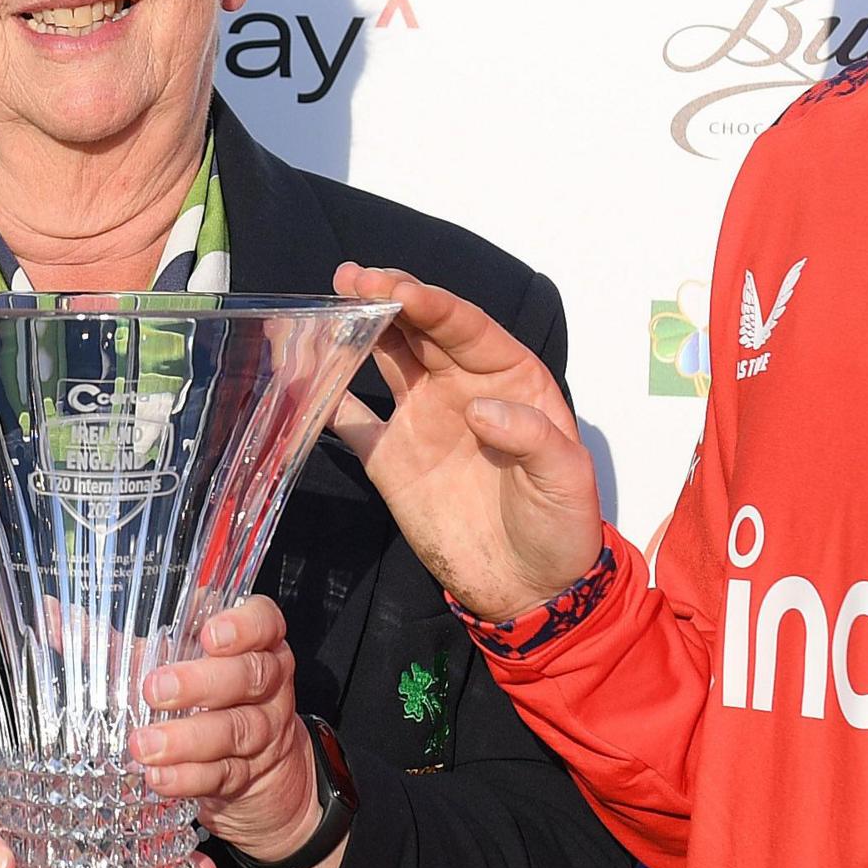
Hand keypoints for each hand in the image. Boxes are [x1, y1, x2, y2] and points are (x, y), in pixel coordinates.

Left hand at [134, 595, 317, 865]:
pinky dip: (188, 777)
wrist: (258, 775)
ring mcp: (263, 732)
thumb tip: (51, 613)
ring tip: (143, 746)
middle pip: (249, 676)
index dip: (243, 626)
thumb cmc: (200, 701)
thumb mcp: (163, 665)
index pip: (265, 622)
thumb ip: (112, 642)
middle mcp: (266, 685)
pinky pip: (222, 775)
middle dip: (201, 683)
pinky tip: (157, 778)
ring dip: (188, 738)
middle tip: (154, 690)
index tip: (208, 635)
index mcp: (252, 645)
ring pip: (236, 729)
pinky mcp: (247, 776)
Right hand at [329, 264, 604, 622]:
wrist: (527, 589)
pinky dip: (326, 395)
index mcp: (510, 378)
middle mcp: (462, 386)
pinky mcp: (390, 457)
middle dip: (386, 298)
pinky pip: (352, 418)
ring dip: (355, 330)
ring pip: (384, 358)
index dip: (432, 305)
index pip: (466, 328)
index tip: (398, 290)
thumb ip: (533, 438)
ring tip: (323, 306)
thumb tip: (480, 409)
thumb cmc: (560, 527)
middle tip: (349, 278)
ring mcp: (422, 418)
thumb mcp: (566, 480)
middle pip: (419, 330)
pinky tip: (301, 374)